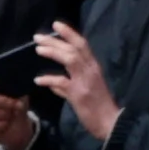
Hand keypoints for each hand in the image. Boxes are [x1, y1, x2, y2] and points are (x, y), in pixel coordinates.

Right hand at [0, 80, 39, 149]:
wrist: (20, 126)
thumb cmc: (15, 105)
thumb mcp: (17, 92)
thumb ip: (10, 86)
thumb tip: (7, 82)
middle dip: (5, 102)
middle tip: (17, 105)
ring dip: (5, 114)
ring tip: (11, 115)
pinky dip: (0, 125)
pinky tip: (5, 124)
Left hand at [40, 25, 120, 140]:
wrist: (110, 124)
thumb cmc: (100, 107)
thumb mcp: (87, 91)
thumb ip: (68, 86)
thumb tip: (52, 83)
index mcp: (94, 67)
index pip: (82, 45)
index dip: (69, 33)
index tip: (56, 25)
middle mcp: (91, 70)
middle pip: (73, 48)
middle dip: (55, 40)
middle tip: (38, 37)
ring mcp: (85, 81)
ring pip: (69, 59)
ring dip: (53, 52)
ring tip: (38, 49)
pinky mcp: (79, 94)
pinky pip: (61, 82)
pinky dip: (48, 80)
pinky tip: (38, 80)